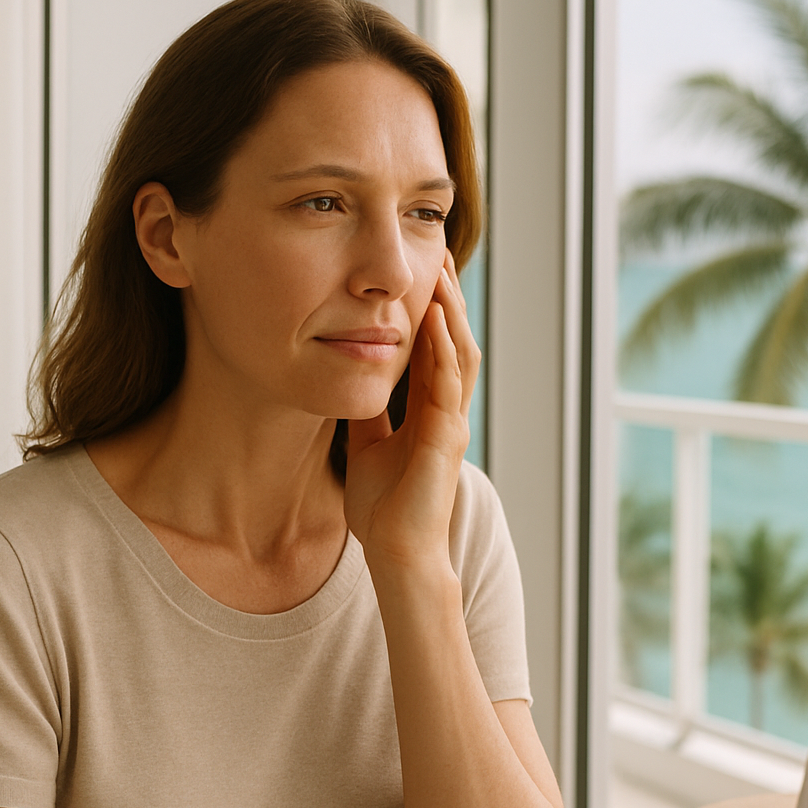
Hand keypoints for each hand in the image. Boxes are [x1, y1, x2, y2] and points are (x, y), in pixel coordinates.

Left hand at [344, 251, 479, 570]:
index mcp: (429, 413)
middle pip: (455, 341)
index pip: (435, 349)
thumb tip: (347, 378)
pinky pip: (449, 382)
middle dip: (449, 297)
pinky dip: (444, 346)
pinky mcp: (447, 437)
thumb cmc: (384, 509)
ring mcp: (452, 422)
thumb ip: (367, 413)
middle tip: (440, 254)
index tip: (422, 271)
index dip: (431, 309)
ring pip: (460, 353)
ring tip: (442, 271)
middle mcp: (447, 411)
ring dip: (452, 310)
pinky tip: (436, 317)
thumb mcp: (367, 446)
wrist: (398, 554)